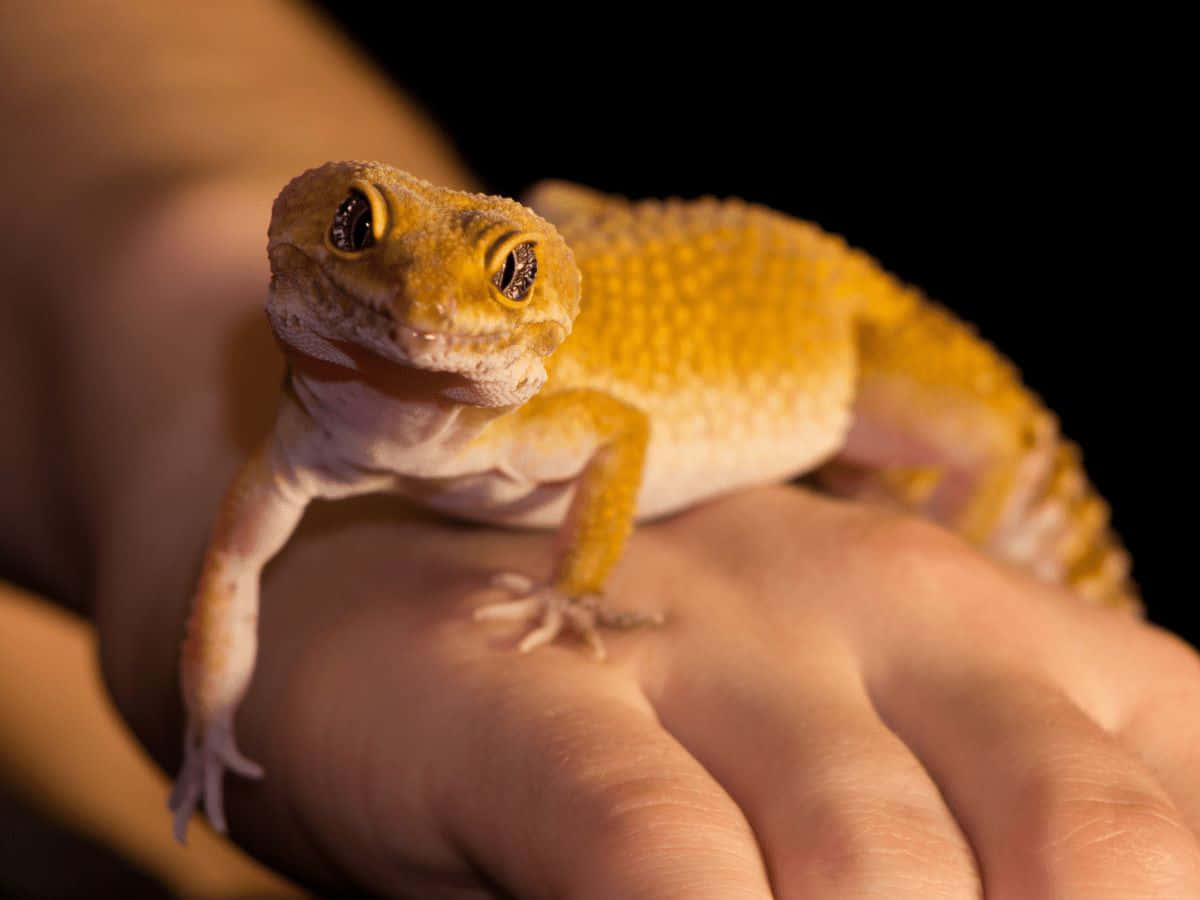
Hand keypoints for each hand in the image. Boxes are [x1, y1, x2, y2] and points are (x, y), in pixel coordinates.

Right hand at [110, 483, 1199, 897]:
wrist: (416, 580)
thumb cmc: (677, 700)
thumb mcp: (880, 752)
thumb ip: (997, 826)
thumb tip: (1096, 890)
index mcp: (995, 632)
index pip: (1186, 797)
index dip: (1179, 892)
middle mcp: (878, 612)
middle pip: (1089, 840)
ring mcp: (705, 638)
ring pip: (873, 863)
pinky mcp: (534, 686)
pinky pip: (654, 848)